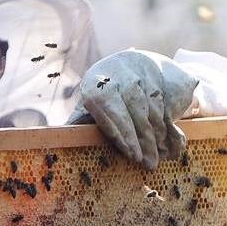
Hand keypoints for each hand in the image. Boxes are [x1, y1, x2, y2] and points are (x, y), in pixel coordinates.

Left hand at [67, 49, 198, 169]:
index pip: (107, 106)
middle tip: (148, 162)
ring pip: (151, 108)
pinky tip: (171, 142)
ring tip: (160, 156)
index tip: (131, 153)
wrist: (140, 62)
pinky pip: (166, 102)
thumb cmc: (110, 92)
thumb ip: (80, 119)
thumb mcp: (93, 102)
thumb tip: (55, 136)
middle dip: (141, 138)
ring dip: (157, 135)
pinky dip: (170, 124)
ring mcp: (142, 71)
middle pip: (132, 109)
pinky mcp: (162, 72)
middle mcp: (119, 73)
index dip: (121, 131)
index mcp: (96, 83)